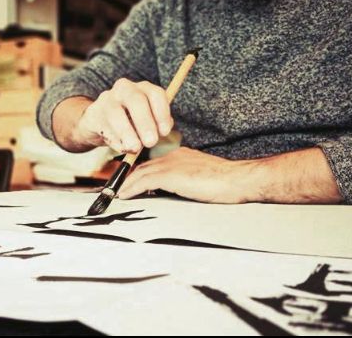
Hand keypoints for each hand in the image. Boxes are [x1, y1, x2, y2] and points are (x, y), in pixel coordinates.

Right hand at [74, 78, 173, 152]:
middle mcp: (125, 88)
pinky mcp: (94, 114)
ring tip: (134, 148)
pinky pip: (104, 127)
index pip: (156, 94)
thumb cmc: (130, 121)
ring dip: (127, 133)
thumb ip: (157, 125)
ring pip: (116, 114)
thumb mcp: (147, 121)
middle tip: (151, 142)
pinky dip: (115, 141)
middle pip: (136, 100)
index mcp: (143, 88)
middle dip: (145, 123)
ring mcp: (107, 100)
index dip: (162, 113)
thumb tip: (160, 132)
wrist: (100, 122)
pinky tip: (121, 147)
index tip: (165, 132)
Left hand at [116, 147, 259, 202]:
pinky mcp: (171, 175)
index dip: (138, 173)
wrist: (238, 180)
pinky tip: (123, 195)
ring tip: (114, 195)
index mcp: (180, 156)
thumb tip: (170, 193)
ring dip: (125, 184)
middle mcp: (173, 156)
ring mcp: (172, 164)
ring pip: (140, 173)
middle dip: (127, 178)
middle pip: (143, 166)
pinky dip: (131, 188)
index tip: (127, 183)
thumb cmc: (226, 184)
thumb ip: (184, 182)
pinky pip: (144, 181)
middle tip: (113, 189)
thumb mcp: (200, 180)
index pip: (153, 163)